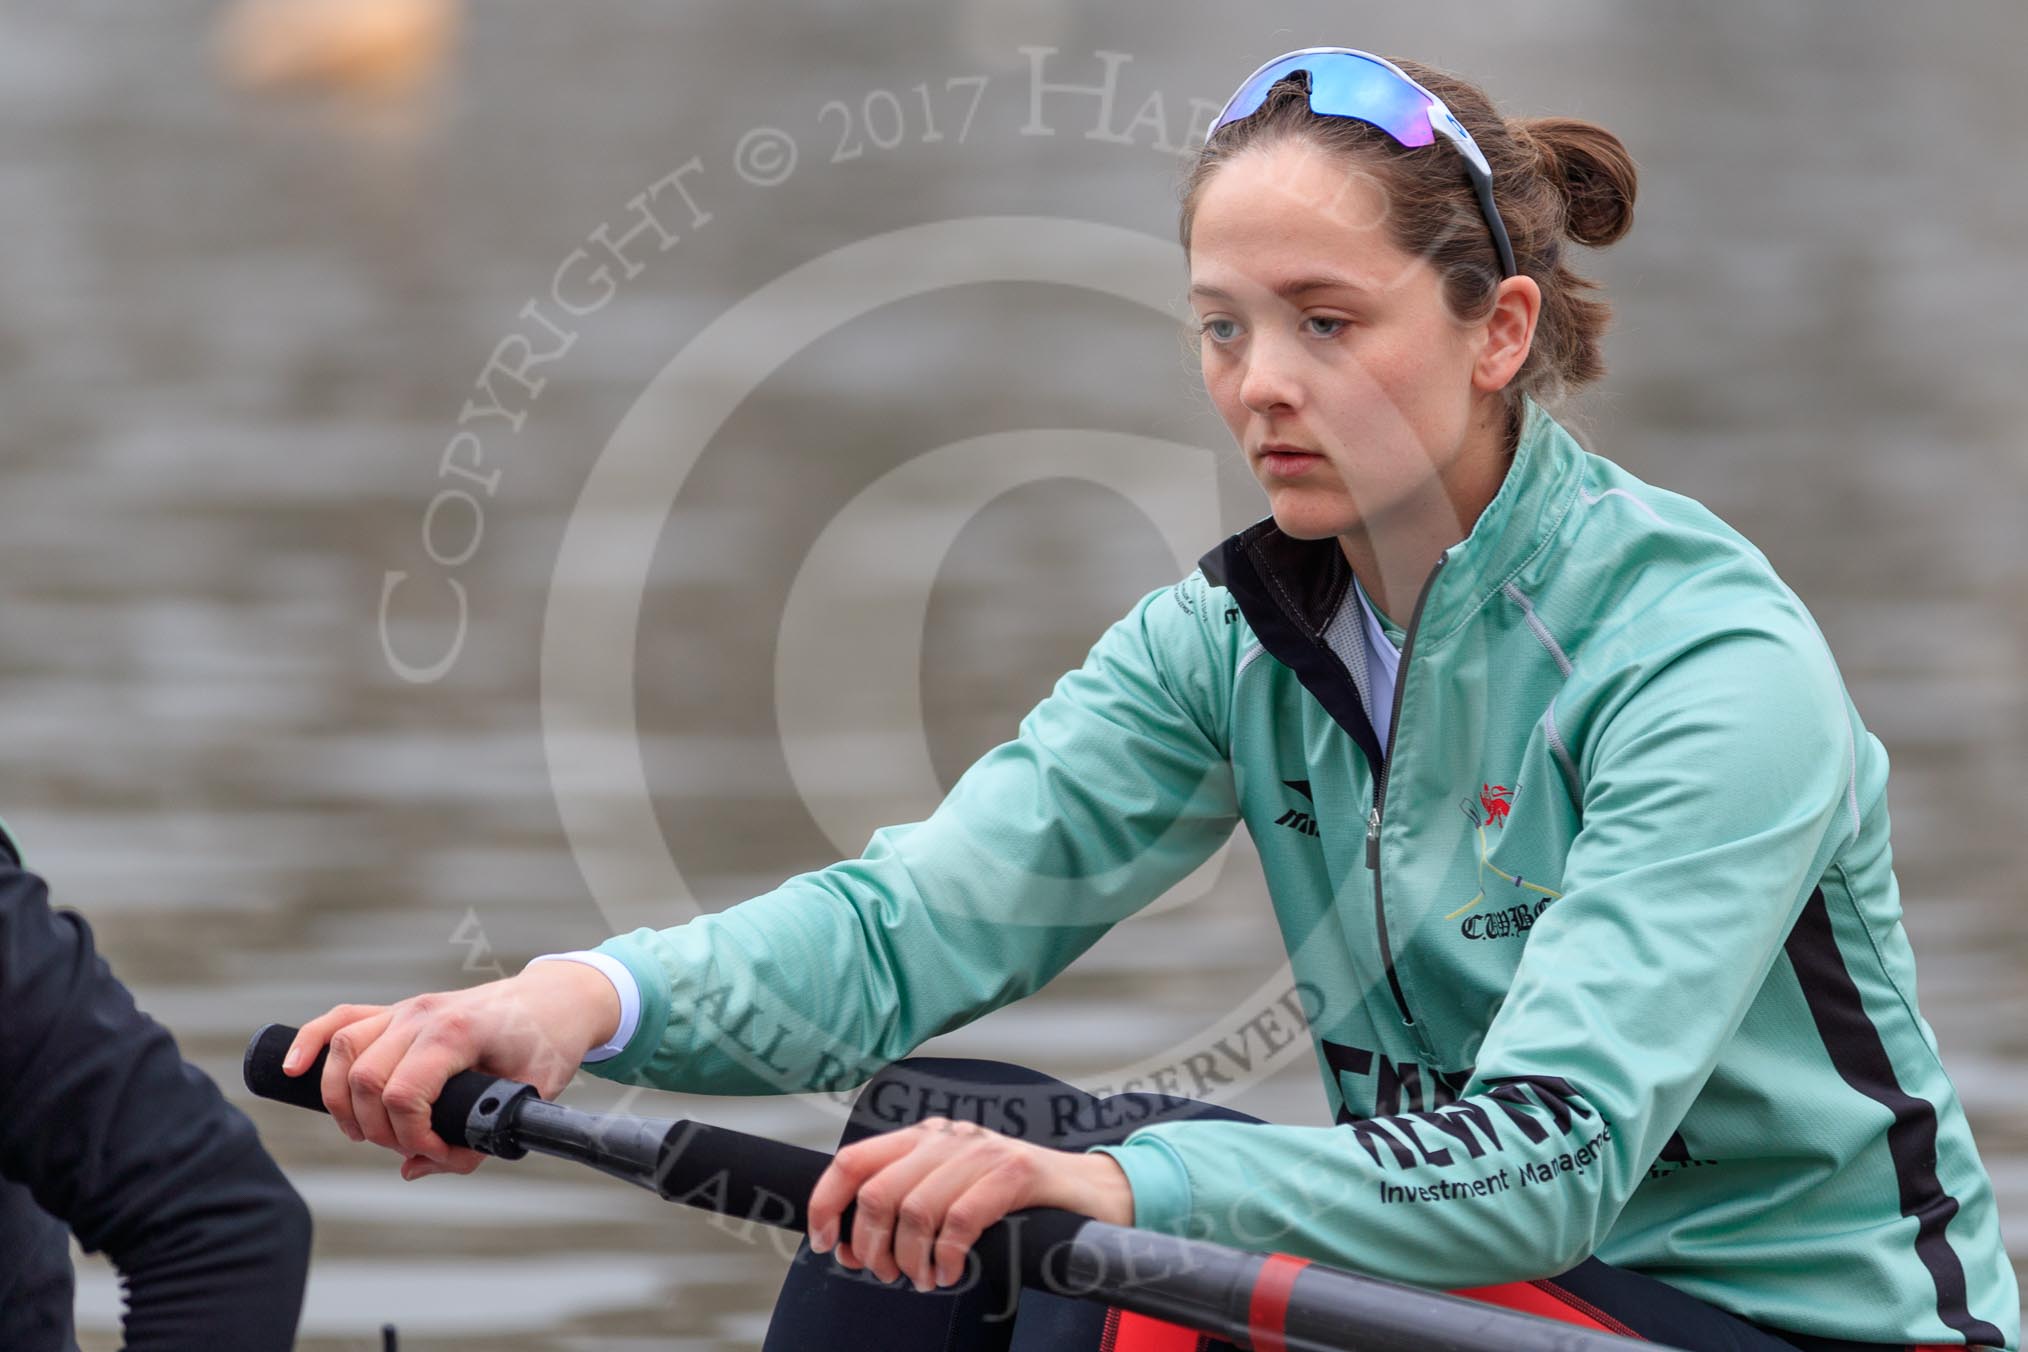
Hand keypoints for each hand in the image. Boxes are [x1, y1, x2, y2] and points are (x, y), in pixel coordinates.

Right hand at [281, 962, 621, 1179]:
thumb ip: (476, 1140)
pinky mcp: (397, 1012)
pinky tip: (292, 1069)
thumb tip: (416, 1168)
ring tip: (367, 1134)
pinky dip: (310, 1042)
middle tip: (411, 1148)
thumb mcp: (529, 1098)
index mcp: (457, 1031)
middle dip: (380, 1129)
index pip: (403, 1092)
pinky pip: (341, 1020)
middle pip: (366, 1078)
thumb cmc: (547, 1046)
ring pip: (344, 1051)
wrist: (556, 1000)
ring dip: (343, 1102)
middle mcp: (423, 1015)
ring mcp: (406, 1010)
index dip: (411, 1137)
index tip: (437, 1154)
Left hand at [805, 1117, 1134, 1292]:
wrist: (1089, 1190)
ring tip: (924, 1279)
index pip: (852, 1160)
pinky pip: (960, 1219)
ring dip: (911, 1259)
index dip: (827, 1204)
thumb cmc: (1014, 1198)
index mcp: (923, 1137)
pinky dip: (947, 1256)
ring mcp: (981, 1151)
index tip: (826, 1245)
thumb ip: (907, 1199)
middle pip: (877, 1192)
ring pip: (915, 1209)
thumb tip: (850, 1241)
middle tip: (888, 1274)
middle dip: (872, 1245)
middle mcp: (947, 1136)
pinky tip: (950, 1273)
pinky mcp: (1014, 1171)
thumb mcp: (952, 1188)